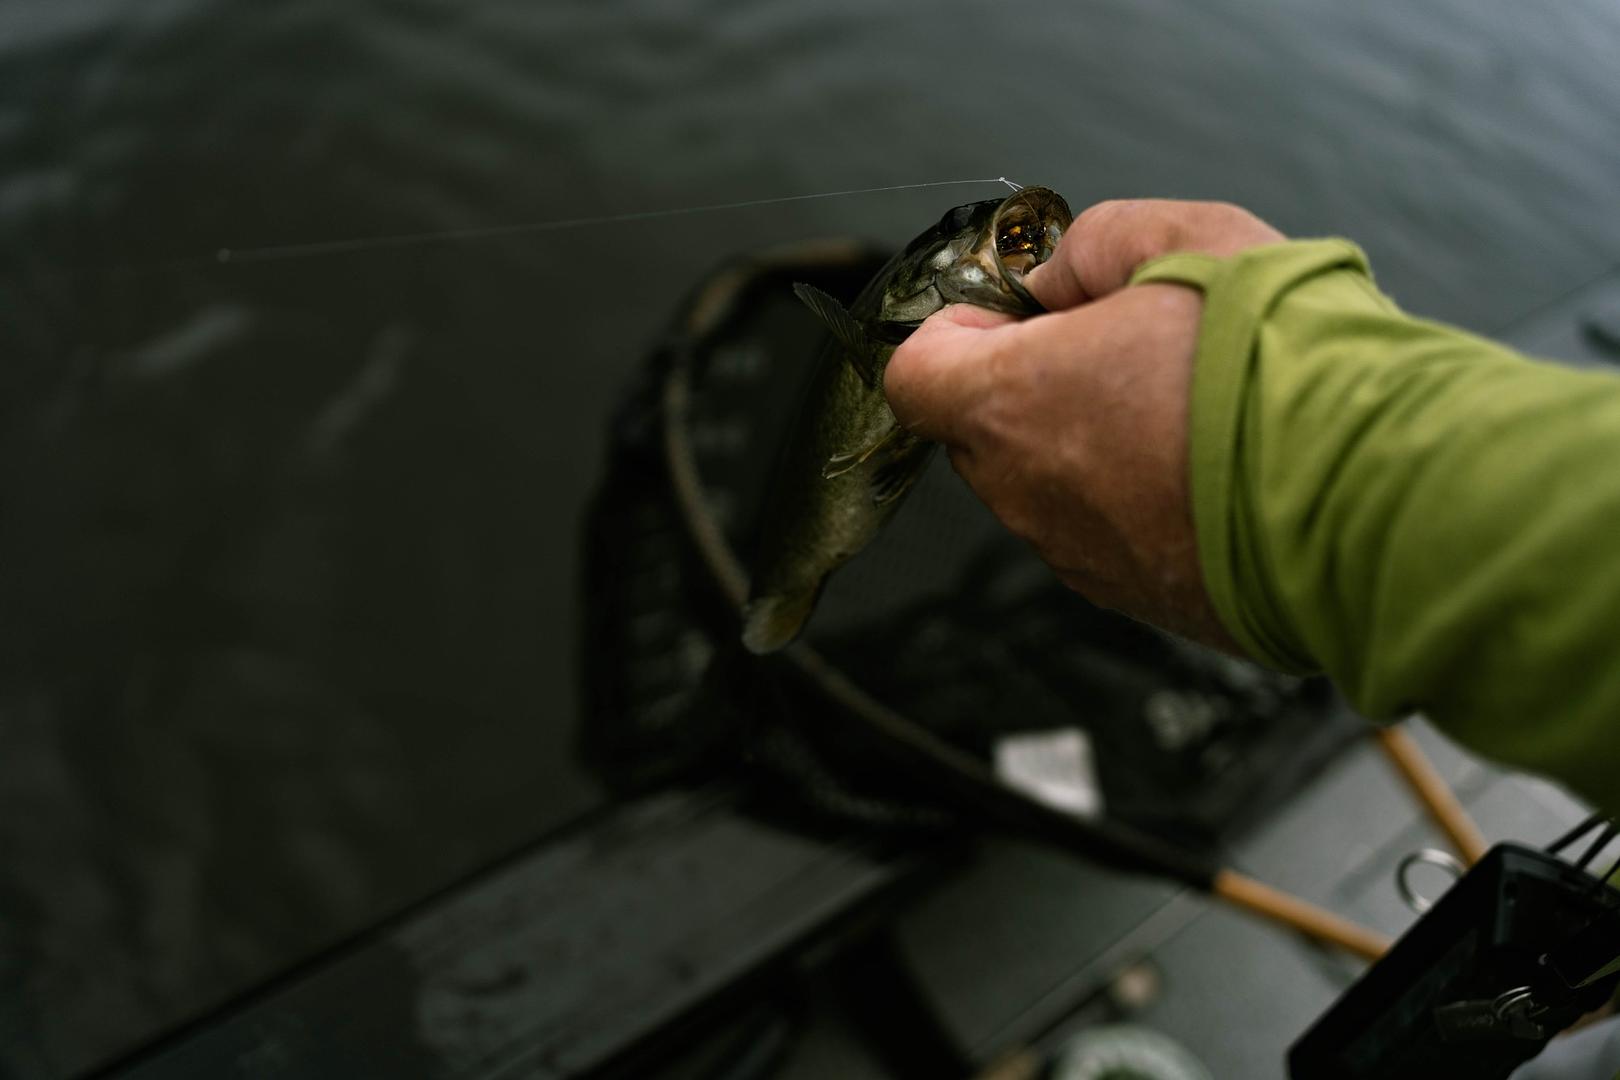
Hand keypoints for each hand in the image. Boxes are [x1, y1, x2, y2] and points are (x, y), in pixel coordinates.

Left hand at [883, 199, 1283, 650]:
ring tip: (1184, 410)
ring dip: (1087, 445)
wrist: (1375, 489)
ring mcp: (1080, 559)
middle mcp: (1026, 494)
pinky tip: (1212, 470)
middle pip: (982, 434)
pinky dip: (1137, 502)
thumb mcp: (1185, 238)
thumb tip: (1056, 276)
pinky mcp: (1140, 601)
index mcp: (1010, 402)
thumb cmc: (1275, 360)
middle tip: (1118, 350)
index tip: (1016, 314)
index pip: (914, 374)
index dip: (954, 334)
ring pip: (1047, 490)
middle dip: (1028, 385)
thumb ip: (1093, 244)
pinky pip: (1109, 538)